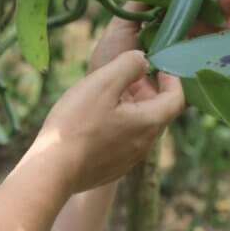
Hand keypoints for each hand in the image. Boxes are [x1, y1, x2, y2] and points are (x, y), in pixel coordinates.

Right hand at [26, 50, 184, 194]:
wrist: (52, 169)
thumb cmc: (77, 123)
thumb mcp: (104, 82)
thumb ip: (129, 64)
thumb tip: (143, 60)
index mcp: (149, 123)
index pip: (177, 99)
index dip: (172, 79)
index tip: (159, 66)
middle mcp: (145, 145)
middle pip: (159, 112)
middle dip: (149, 91)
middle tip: (130, 75)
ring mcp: (129, 160)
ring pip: (141, 127)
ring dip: (134, 107)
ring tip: (111, 93)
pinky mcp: (112, 168)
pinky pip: (126, 141)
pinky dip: (121, 124)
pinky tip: (97, 118)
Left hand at [88, 0, 229, 94]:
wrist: (103, 99)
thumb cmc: (110, 62)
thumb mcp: (121, 28)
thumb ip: (139, 6)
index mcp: (163, 30)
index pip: (187, 8)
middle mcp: (178, 47)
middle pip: (207, 25)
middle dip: (223, 8)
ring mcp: (186, 68)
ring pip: (215, 48)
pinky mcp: (190, 92)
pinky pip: (216, 82)